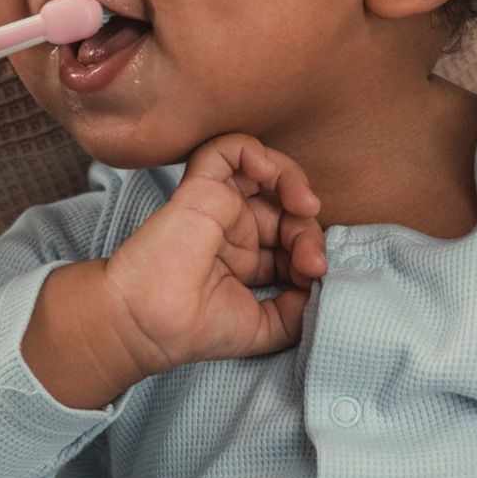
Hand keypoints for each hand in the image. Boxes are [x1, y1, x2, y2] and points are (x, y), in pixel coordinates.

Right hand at [23, 134, 327, 408]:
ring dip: (292, 181)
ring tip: (305, 206)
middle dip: (308, 230)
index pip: (291, 237)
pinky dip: (256, 152)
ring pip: (264, 169)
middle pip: (286, 206)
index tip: (314, 278)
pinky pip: (228, 149)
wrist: (153, 325)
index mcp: (246, 256)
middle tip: (312, 262)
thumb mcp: (264, 327)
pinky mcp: (202, 188)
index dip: (310, 252)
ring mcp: (219, 205)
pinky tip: (270, 176)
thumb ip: (297, 310)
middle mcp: (234, 227)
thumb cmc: (196, 329)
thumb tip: (324, 289)